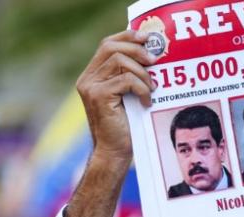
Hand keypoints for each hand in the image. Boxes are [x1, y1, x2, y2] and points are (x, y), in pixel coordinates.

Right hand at [76, 30, 155, 161]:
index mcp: (93, 75)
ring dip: (142, 73)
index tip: (148, 38)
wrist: (114, 152)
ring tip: (151, 89)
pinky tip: (146, 102)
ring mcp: (90, 86)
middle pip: (111, 47)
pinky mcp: (98, 96)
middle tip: (155, 61)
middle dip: (137, 50)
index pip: (107, 44)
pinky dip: (141, 88)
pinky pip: (126, 80)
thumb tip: (152, 53)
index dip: (127, 36)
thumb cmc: (125, 125)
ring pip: (120, 61)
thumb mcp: (128, 95)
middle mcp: (87, 78)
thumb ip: (130, 75)